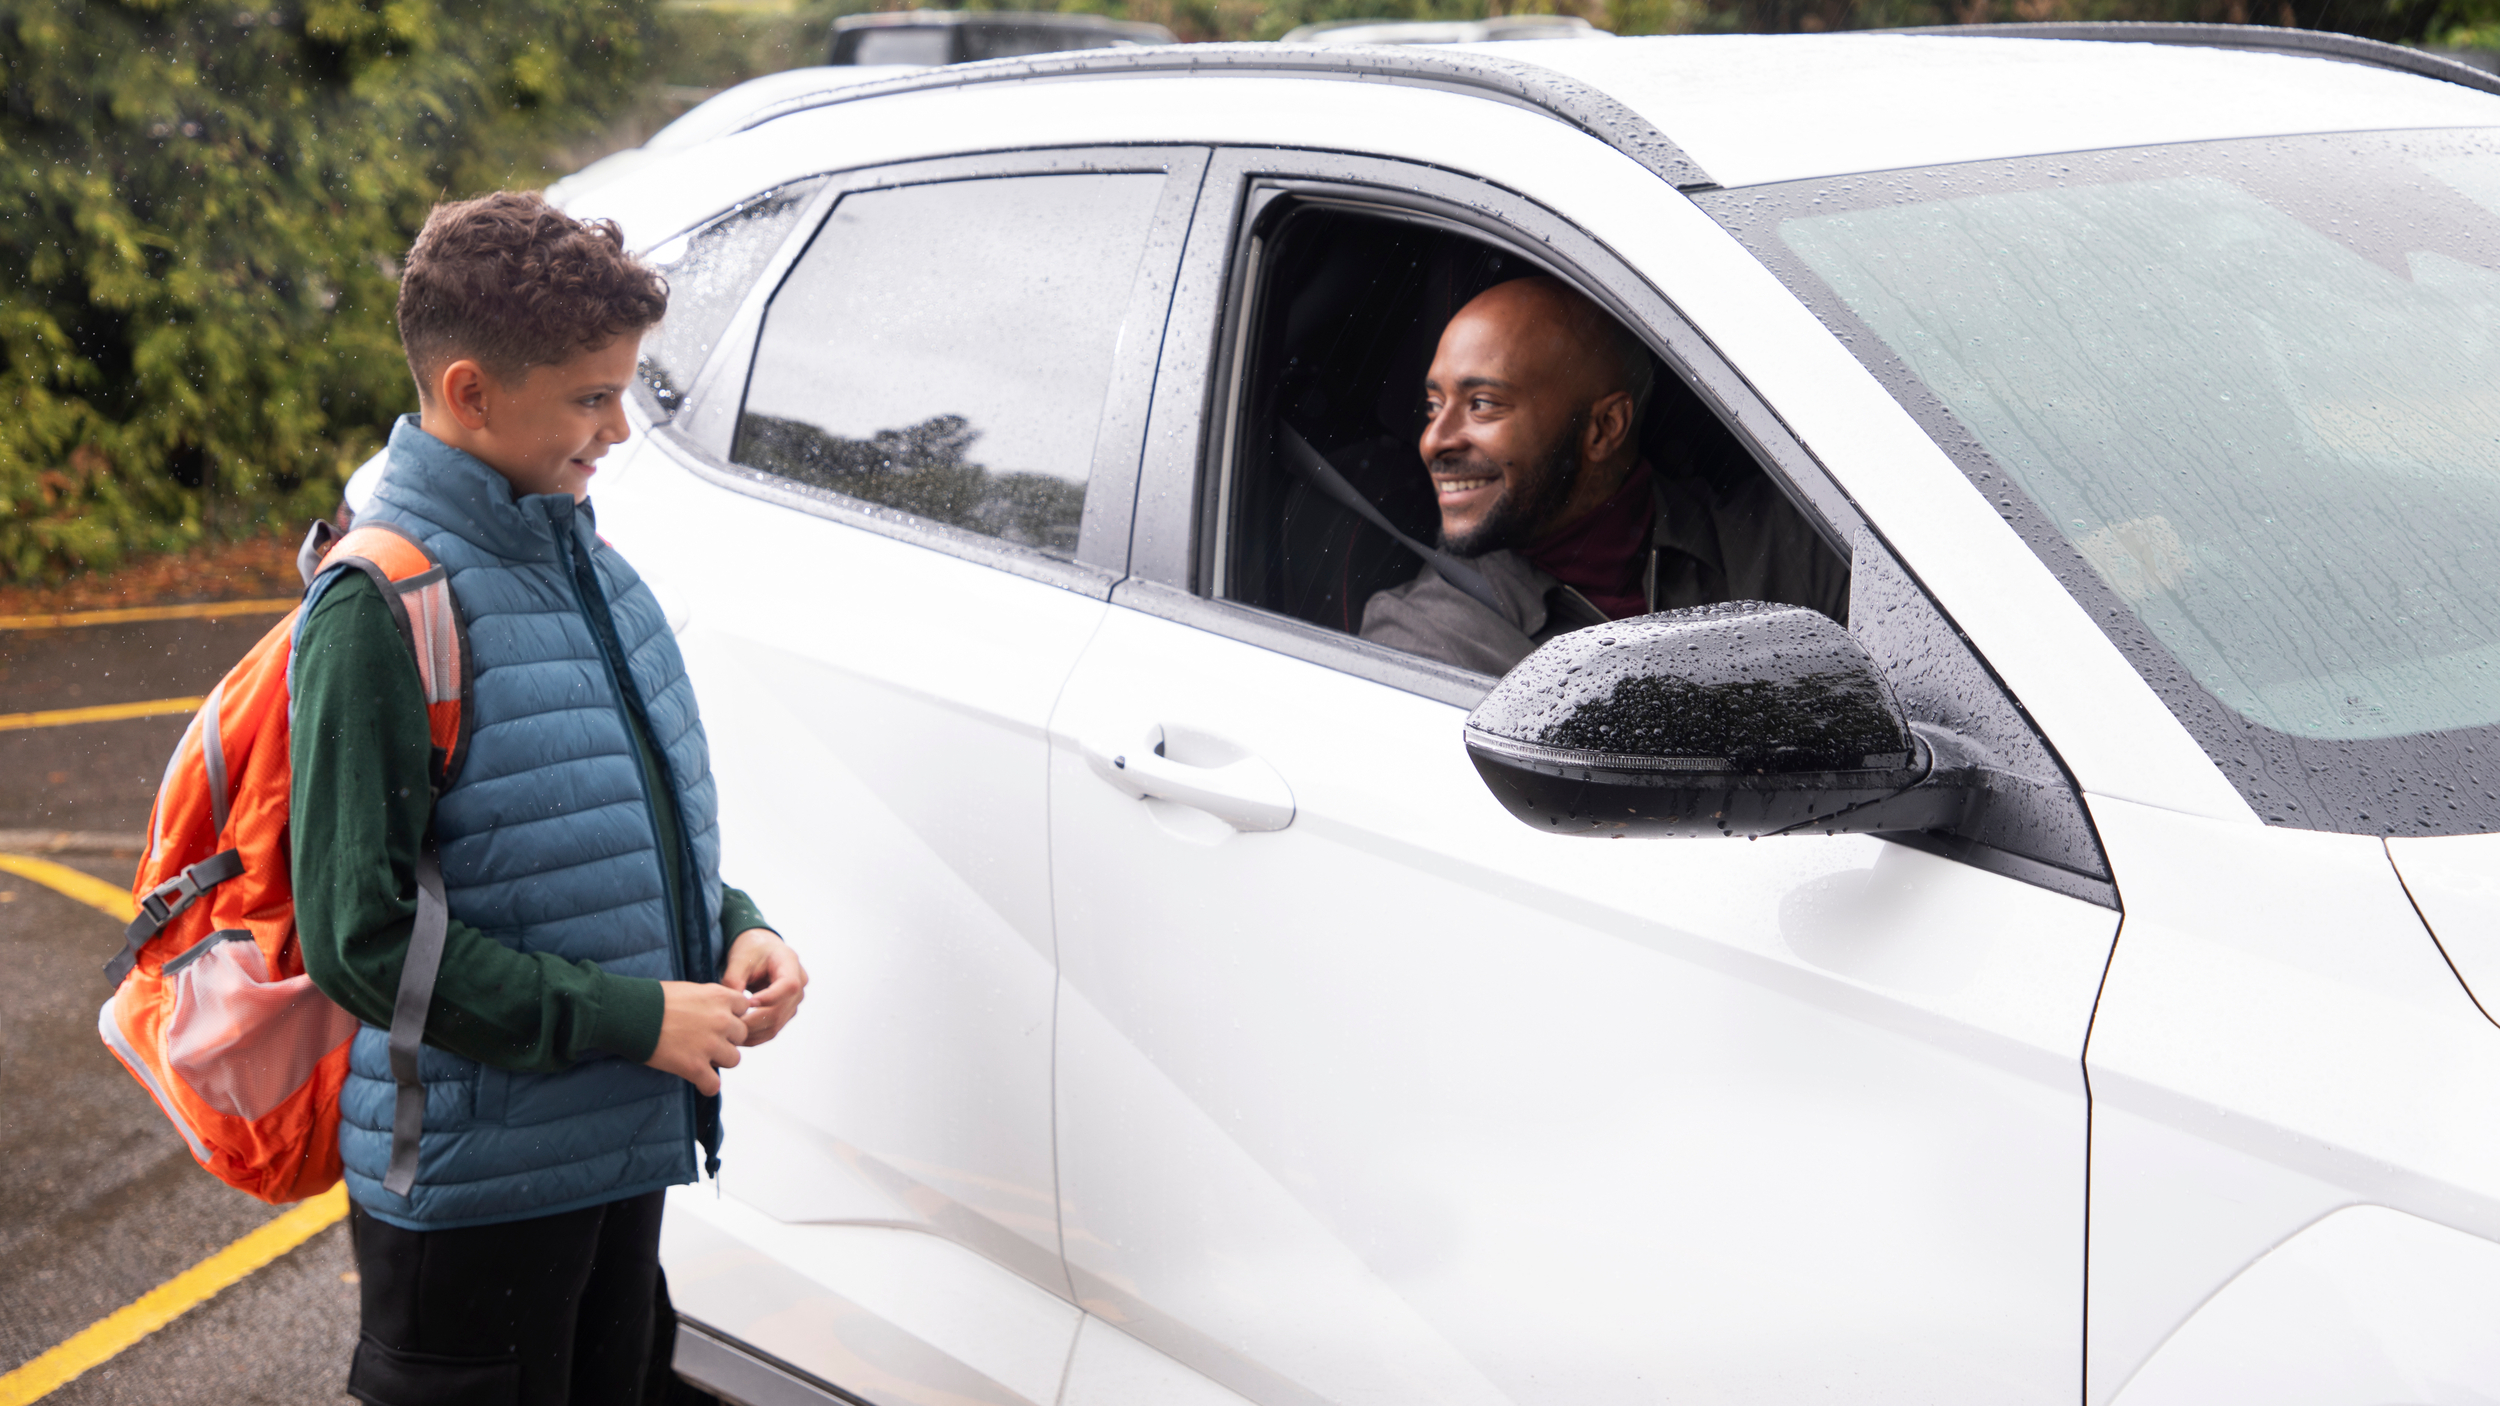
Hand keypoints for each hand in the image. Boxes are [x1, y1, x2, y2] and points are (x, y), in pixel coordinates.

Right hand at [646, 981, 748, 1094]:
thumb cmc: (653, 999)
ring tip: (701, 1058)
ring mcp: (710, 1045)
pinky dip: (706, 1086)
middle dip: (726, 1039)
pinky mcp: (695, 1067)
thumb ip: (709, 1000)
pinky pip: (713, 1085)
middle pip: (741, 1035)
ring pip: (734, 1060)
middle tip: (707, 1041)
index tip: (717, 1020)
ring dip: (719, 1061)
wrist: (629, 1014)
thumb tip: (718, 1009)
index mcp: (719, 997)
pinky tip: (697, 1080)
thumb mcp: (689, 989)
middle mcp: (721, 1020)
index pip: (744, 1008)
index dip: (731, 1015)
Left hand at [720, 928, 806, 1046]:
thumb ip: (734, 979)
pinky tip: (739, 1037)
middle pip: (781, 1010)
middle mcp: (799, 983)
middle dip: (755, 1021)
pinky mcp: (786, 1011)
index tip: (746, 1003)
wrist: (761, 949)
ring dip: (754, 1033)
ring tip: (731, 1034)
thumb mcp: (740, 958)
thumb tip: (732, 1007)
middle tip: (731, 1025)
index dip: (769, 998)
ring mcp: (794, 1000)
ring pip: (777, 1024)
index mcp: (790, 963)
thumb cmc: (752, 949)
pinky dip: (756, 1036)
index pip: (788, 985)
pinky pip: (773, 1029)